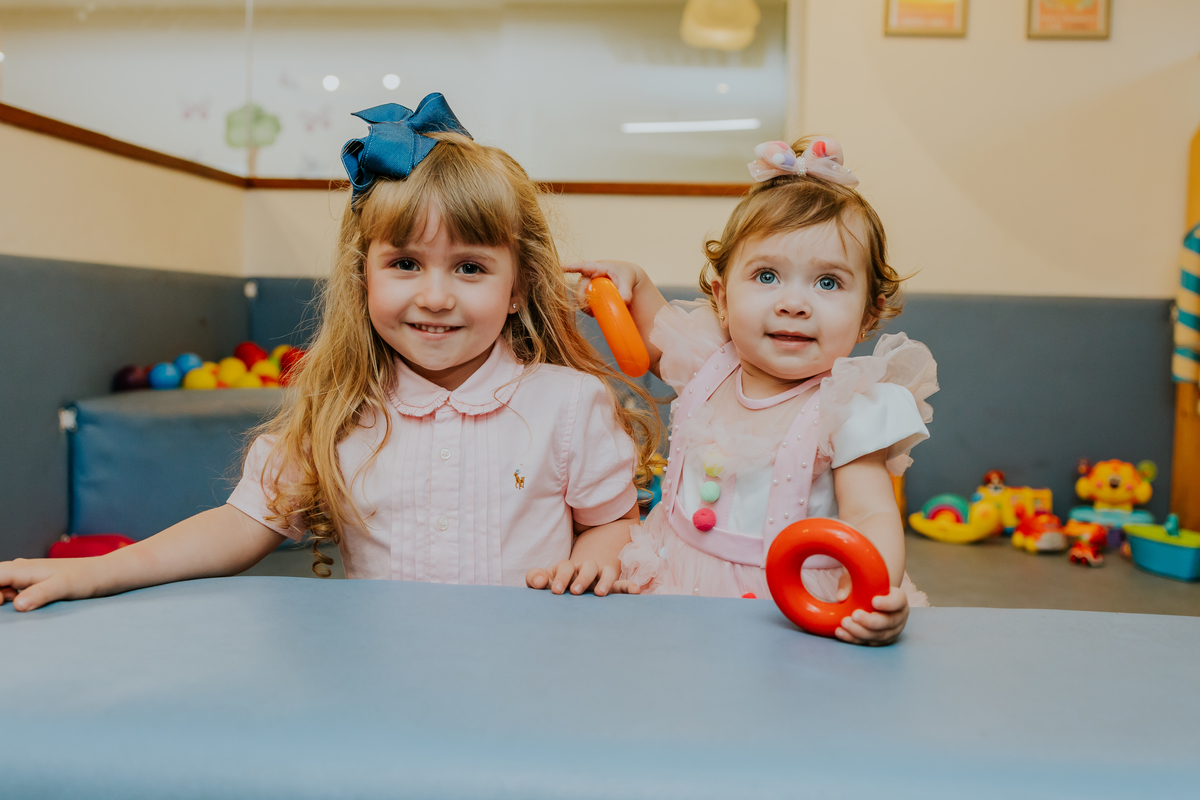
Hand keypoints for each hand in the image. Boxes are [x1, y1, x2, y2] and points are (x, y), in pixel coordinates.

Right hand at [0, 557, 102, 611]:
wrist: (102, 574)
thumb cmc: (85, 579)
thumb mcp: (64, 587)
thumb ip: (41, 594)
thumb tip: (17, 605)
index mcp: (20, 569)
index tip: (0, 604)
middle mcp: (18, 570)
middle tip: (4, 607)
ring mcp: (23, 576)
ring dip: (0, 599)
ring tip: (15, 609)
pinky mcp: (30, 584)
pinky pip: (8, 591)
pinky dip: (6, 600)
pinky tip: (19, 607)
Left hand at [525, 559, 640, 596]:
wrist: (568, 590)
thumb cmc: (553, 586)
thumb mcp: (543, 581)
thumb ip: (535, 578)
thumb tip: (540, 581)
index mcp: (567, 568)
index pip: (565, 566)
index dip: (561, 577)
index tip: (555, 591)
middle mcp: (585, 570)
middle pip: (588, 566)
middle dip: (582, 578)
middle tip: (575, 591)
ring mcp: (600, 578)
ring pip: (607, 572)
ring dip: (605, 581)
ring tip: (599, 594)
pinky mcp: (612, 588)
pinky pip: (622, 585)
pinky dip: (629, 587)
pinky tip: (636, 591)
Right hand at [562, 260, 640, 314]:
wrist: (627, 279)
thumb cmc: (625, 275)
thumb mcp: (627, 281)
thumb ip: (626, 291)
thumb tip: (622, 302)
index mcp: (597, 267)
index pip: (582, 267)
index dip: (570, 268)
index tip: (559, 268)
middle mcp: (589, 275)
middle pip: (580, 287)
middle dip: (581, 299)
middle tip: (589, 310)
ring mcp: (587, 284)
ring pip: (580, 295)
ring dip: (584, 305)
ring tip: (593, 314)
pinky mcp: (589, 292)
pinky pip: (583, 300)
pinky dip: (586, 308)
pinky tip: (593, 313)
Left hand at [834, 586, 908, 645]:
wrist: (868, 599)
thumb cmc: (865, 587)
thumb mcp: (857, 579)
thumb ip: (849, 585)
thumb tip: (841, 597)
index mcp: (899, 599)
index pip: (898, 601)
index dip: (888, 603)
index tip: (874, 601)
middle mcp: (898, 617)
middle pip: (888, 622)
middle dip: (870, 621)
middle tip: (855, 615)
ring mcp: (890, 631)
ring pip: (878, 636)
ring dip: (860, 631)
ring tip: (844, 623)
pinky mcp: (879, 641)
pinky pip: (867, 643)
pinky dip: (853, 639)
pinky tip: (840, 632)